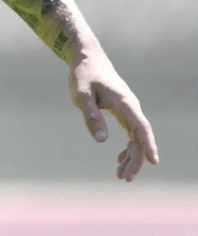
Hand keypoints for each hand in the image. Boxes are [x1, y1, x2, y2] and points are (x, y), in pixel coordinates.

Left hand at [69, 52, 158, 180]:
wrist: (86, 57)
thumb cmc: (83, 74)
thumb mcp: (82, 94)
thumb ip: (91, 116)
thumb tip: (102, 141)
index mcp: (124, 102)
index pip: (141, 127)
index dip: (148, 144)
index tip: (153, 162)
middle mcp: (130, 106)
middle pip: (139, 136)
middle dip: (135, 159)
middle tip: (125, 178)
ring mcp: (128, 109)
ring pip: (136, 137)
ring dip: (131, 155)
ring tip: (121, 175)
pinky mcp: (122, 110)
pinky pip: (130, 132)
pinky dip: (127, 146)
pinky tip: (119, 159)